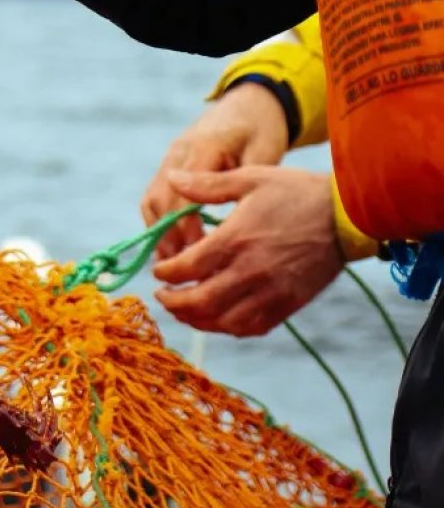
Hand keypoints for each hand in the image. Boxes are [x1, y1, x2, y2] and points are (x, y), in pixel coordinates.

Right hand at [141, 82, 289, 259]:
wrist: (249, 103)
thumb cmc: (262, 130)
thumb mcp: (263, 154)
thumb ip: (241, 186)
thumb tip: (224, 224)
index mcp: (204, 147)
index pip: (184, 193)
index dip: (187, 226)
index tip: (199, 253)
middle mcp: (179, 152)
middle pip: (160, 200)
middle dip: (168, 236)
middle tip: (182, 268)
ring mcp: (169, 158)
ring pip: (151, 201)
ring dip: (159, 234)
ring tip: (173, 265)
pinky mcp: (168, 166)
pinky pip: (154, 199)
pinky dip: (159, 225)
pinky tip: (173, 248)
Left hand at [152, 166, 342, 336]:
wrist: (349, 215)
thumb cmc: (297, 193)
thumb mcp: (251, 179)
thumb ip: (207, 185)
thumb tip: (171, 179)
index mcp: (236, 239)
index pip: (187, 268)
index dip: (165, 273)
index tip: (158, 271)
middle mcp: (251, 271)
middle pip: (199, 302)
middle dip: (173, 302)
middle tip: (162, 295)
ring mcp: (271, 292)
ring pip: (223, 321)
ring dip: (196, 320)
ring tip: (183, 309)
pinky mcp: (289, 305)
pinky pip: (251, 327)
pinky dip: (228, 327)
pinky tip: (216, 318)